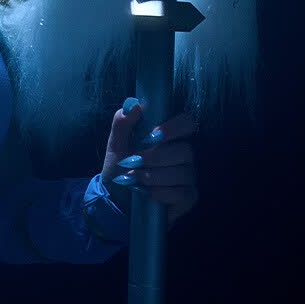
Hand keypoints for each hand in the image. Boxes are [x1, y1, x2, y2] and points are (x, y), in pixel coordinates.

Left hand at [102, 101, 197, 225]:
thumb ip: (122, 122)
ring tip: (132, 179)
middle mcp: (183, 156)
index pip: (187, 124)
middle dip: (155, 157)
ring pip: (182, 173)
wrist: (116, 198)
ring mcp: (188, 177)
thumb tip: (133, 105)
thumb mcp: (116, 144)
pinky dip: (160, 194)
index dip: (174, 128)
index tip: (153, 135)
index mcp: (169, 138)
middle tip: (132, 162)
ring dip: (152, 176)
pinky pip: (182, 194)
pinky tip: (145, 194)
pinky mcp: (187, 198)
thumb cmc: (120, 167)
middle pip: (185, 151)